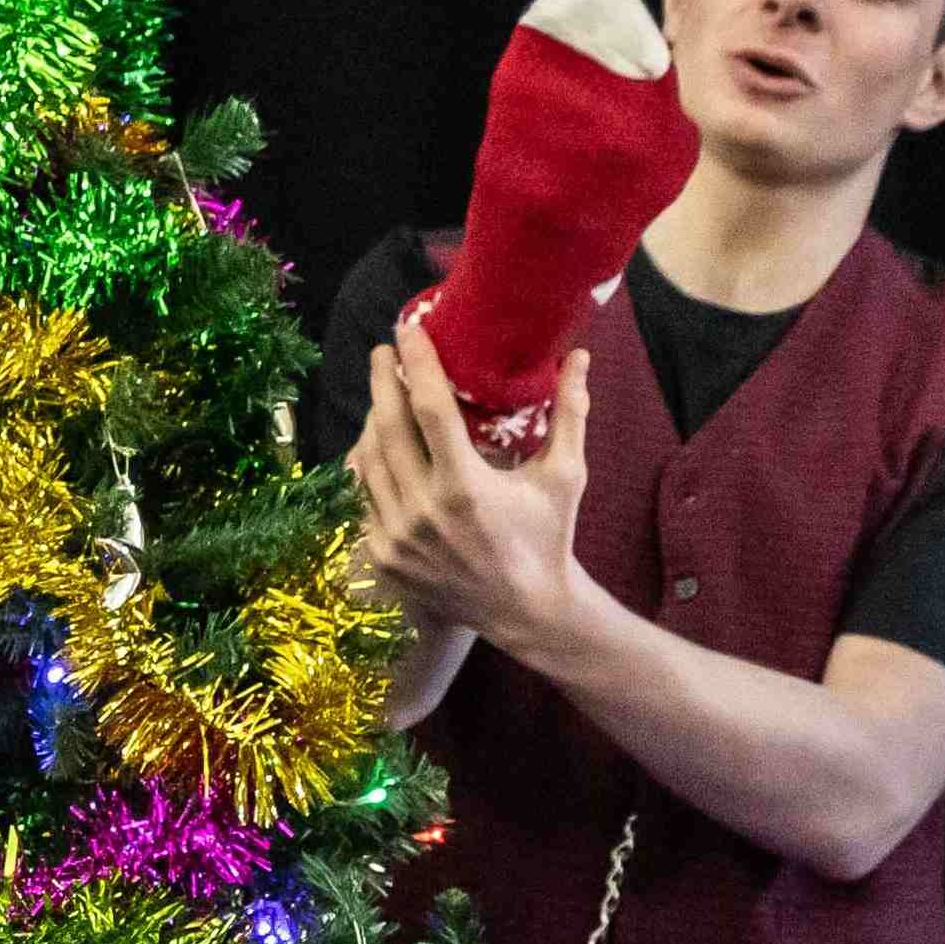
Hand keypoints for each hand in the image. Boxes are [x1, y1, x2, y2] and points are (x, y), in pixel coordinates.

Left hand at [348, 313, 594, 651]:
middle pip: (385, 428)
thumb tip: (580, 356)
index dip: (416, 363)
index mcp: (465, 488)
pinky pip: (363, 497)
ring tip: (384, 395)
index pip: (428, 409)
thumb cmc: (549, 537)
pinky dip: (367, 466)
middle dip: (382, 382)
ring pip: (367, 461)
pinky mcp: (384, 558)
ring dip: (371, 421)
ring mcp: (398, 538)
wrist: (528, 613)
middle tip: (385, 353)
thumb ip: (570, 412)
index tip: (407, 330)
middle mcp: (423, 513)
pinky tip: (376, 444)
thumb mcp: (565, 476)